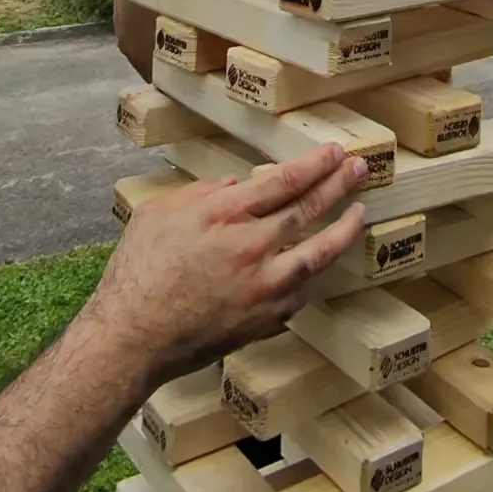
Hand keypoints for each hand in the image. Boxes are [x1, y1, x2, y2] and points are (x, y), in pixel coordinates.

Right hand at [91, 143, 368, 384]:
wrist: (132, 338)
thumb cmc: (137, 272)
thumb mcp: (159, 213)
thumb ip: (202, 193)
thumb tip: (238, 187)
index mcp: (226, 215)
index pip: (284, 181)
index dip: (315, 165)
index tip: (336, 153)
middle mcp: (252, 247)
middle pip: (307, 209)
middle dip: (338, 186)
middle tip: (360, 169)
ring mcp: (263, 287)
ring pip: (317, 254)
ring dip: (343, 230)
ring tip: (360, 214)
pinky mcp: (264, 319)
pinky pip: (300, 292)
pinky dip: (313, 274)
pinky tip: (321, 263)